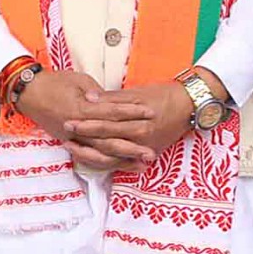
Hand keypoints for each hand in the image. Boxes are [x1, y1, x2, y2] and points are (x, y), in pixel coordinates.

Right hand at [16, 69, 156, 170]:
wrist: (28, 92)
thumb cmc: (53, 82)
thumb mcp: (76, 79)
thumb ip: (96, 91)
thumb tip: (110, 101)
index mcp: (81, 108)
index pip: (112, 112)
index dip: (132, 112)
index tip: (151, 112)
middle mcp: (79, 127)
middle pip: (110, 138)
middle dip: (133, 145)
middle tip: (153, 150)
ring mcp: (74, 138)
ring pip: (102, 152)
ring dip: (124, 159)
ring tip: (143, 163)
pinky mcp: (69, 143)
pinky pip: (90, 157)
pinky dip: (106, 162)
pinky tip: (121, 166)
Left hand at [71, 81, 195, 167]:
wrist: (188, 106)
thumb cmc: (161, 95)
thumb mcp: (136, 93)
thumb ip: (112, 98)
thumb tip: (89, 98)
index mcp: (137, 122)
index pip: (106, 124)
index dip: (86, 123)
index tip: (67, 119)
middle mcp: (141, 139)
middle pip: (107, 141)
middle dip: (84, 138)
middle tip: (65, 134)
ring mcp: (145, 148)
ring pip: (114, 155)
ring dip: (92, 153)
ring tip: (72, 148)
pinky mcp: (149, 153)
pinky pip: (125, 160)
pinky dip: (108, 160)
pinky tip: (92, 157)